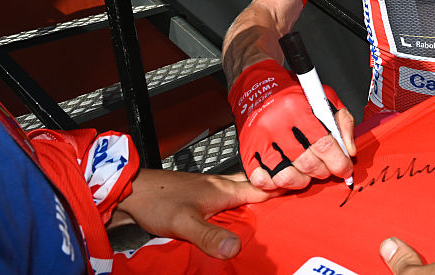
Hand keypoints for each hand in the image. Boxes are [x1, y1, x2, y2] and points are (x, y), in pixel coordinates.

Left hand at [108, 169, 277, 258]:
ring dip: (255, 199)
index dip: (283, 188)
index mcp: (224, 189)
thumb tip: (234, 249)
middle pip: (254, 187)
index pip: (262, 187)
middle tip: (294, 199)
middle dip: (273, 191)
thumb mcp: (185, 222)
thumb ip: (210, 235)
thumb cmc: (157, 200)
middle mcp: (220, 186)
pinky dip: (237, 208)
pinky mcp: (198, 198)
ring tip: (271, 212)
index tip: (305, 188)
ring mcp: (209, 191)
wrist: (129, 191)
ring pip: (240, 193)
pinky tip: (236, 219)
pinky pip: (226, 201)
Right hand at [229, 59, 355, 190]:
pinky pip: (262, 181)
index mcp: (296, 108)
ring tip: (308, 172)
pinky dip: (278, 185)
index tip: (345, 169)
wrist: (258, 89)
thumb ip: (343, 122)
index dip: (339, 163)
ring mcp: (259, 140)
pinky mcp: (247, 152)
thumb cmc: (294, 95)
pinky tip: (287, 175)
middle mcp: (275, 124)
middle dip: (323, 171)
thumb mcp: (326, 98)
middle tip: (326, 167)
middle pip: (307, 163)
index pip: (323, 144)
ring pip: (286, 177)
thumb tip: (349, 151)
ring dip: (303, 180)